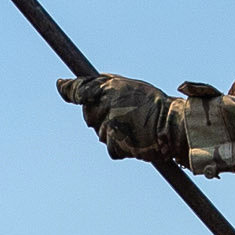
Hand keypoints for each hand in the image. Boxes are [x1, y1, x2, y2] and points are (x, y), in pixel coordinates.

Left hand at [55, 74, 184, 160]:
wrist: (173, 124)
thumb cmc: (154, 104)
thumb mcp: (130, 86)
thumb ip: (105, 86)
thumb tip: (77, 89)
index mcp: (110, 87)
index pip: (79, 90)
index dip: (69, 90)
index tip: (61, 87)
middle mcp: (106, 104)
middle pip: (89, 115)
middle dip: (100, 116)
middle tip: (123, 114)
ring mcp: (110, 124)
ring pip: (101, 133)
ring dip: (114, 133)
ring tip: (135, 127)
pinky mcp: (116, 142)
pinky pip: (111, 148)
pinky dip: (121, 147)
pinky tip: (135, 139)